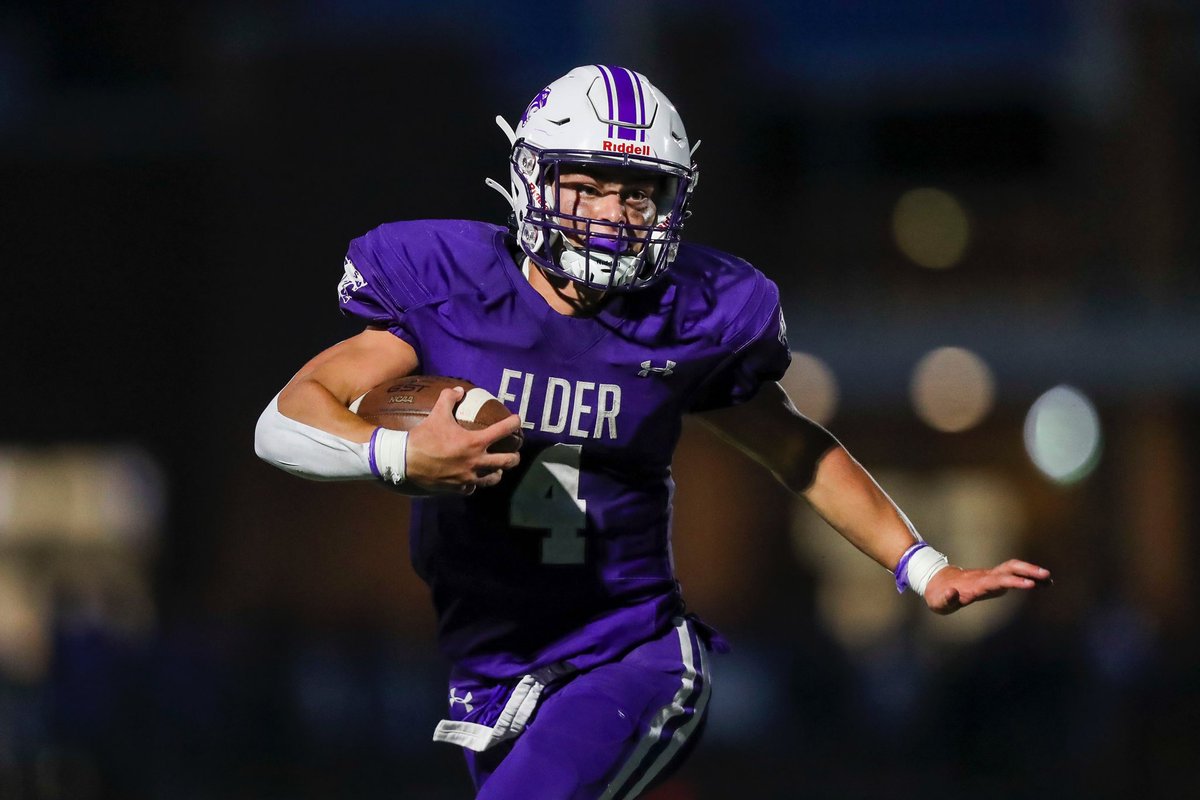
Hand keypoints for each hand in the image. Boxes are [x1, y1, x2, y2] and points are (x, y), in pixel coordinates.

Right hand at [405, 387, 522, 494]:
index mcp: (475, 442)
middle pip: (507, 461)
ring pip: (493, 479)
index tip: (518, 421)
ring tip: (497, 468)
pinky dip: (475, 483)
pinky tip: (473, 479)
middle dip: (515, 456)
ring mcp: (468, 478)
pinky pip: (473, 488)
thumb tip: (459, 390)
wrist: (405, 461)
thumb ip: (449, 399)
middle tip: (514, 452)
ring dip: (498, 472)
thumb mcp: (437, 414)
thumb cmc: (424, 437)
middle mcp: (476, 462)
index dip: (514, 423)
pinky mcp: (458, 488)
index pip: (503, 431)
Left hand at [923, 560, 1051, 614]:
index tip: (1029, 584)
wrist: (938, 583)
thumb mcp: (939, 601)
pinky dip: (1027, 577)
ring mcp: (990, 576)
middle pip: (1008, 569)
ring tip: (1050, 580)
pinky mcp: (994, 579)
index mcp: (975, 584)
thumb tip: (952, 593)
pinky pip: (1013, 575)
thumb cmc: (939, 595)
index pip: (997, 581)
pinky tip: (1042, 584)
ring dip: (1030, 572)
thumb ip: (946, 598)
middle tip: (1046, 576)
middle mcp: (985, 577)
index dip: (1012, 582)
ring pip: (1013, 569)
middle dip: (1027, 571)